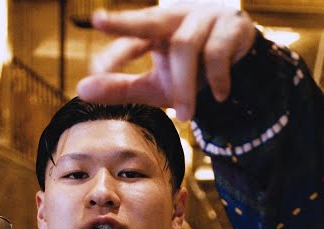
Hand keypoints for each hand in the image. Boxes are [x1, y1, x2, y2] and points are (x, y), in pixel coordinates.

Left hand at [76, 3, 257, 121]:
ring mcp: (205, 19)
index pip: (130, 38)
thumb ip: (122, 87)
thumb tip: (80, 91)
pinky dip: (217, 76)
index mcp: (157, 27)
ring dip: (184, 84)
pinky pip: (218, 51)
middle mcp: (177, 17)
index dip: (114, 54)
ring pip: (185, 47)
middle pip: (149, 19)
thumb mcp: (156, 84)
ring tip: (185, 116)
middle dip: (125, 22)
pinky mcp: (231, 29)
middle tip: (99, 21)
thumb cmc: (193, 70)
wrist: (244, 64)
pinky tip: (219, 96)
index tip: (96, 72)